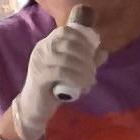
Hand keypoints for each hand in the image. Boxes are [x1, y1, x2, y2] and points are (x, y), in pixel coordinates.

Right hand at [0, 5, 103, 139]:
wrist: (34, 107)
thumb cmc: (53, 88)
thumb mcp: (71, 72)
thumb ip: (86, 62)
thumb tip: (104, 52)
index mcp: (47, 44)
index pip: (65, 31)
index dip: (82, 38)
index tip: (93, 50)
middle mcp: (41, 49)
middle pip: (69, 45)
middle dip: (86, 58)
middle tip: (93, 72)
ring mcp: (38, 62)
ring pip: (66, 59)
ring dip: (84, 69)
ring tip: (90, 81)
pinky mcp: (39, 77)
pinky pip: (61, 72)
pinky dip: (76, 78)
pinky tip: (84, 86)